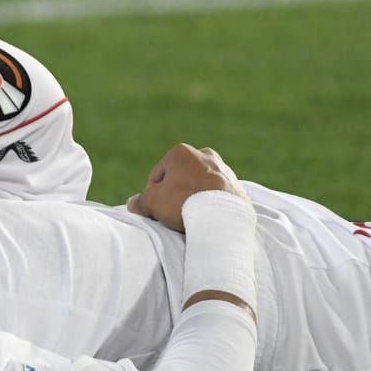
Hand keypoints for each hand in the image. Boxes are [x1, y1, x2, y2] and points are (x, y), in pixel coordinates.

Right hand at [126, 144, 243, 231]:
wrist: (222, 218)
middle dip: (176, 192)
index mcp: (181, 152)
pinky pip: (217, 194)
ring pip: (200, 185)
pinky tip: (207, 216)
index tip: (156, 209)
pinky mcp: (237, 185)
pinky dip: (211, 203)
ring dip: (194, 196)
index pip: (157, 175)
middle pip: (181, 177)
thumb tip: (133, 204)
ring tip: (191, 216)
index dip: (153, 194)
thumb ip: (140, 201)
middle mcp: (204, 154)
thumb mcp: (152, 202)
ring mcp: (224, 169)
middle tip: (172, 213)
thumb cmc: (183, 204)